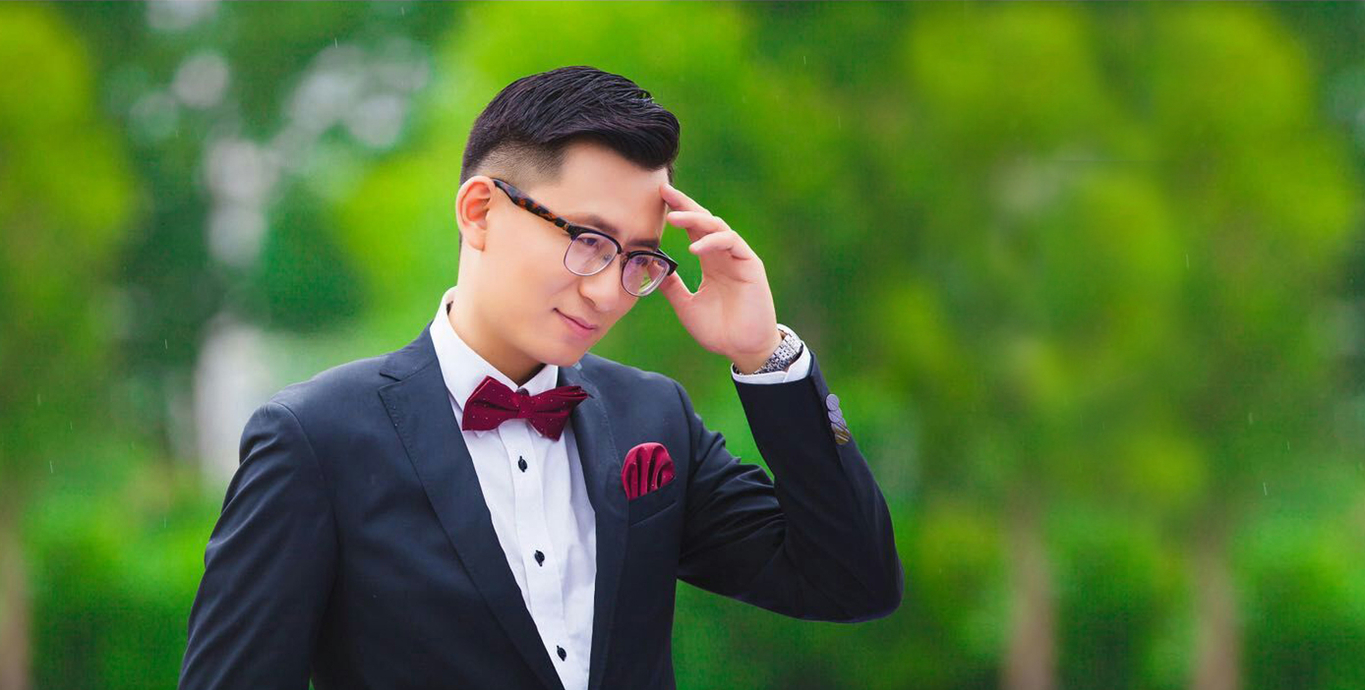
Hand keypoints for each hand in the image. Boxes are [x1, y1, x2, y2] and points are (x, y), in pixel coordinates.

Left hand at [656, 182, 782, 371]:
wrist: (742, 349)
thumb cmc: (719, 330)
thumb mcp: (686, 305)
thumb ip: (672, 287)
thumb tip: (653, 270)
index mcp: (710, 262)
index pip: (693, 229)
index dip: (678, 211)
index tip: (658, 197)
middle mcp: (724, 255)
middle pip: (704, 220)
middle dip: (684, 204)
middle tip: (663, 191)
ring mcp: (738, 258)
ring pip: (717, 227)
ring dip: (695, 219)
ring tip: (673, 219)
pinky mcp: (750, 265)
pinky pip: (732, 243)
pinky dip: (713, 241)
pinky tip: (694, 247)